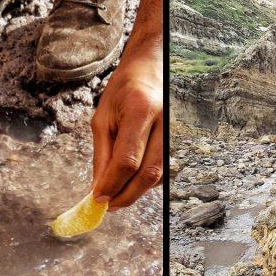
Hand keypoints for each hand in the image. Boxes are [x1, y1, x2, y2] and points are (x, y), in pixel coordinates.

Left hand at [90, 54, 162, 210]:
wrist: (151, 69)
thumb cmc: (122, 91)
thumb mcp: (102, 118)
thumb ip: (101, 155)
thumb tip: (99, 189)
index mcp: (140, 110)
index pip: (127, 160)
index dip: (112, 184)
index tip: (98, 199)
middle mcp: (163, 122)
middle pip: (148, 173)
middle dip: (126, 195)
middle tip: (108, 206)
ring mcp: (175, 131)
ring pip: (158, 175)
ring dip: (135, 191)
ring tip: (116, 194)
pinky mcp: (178, 140)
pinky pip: (163, 169)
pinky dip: (145, 181)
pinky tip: (130, 179)